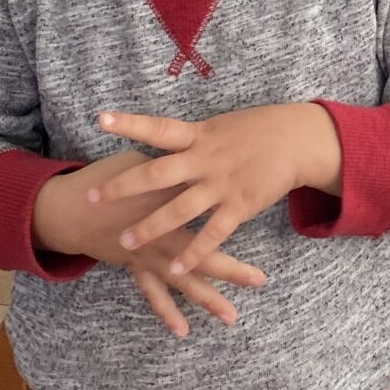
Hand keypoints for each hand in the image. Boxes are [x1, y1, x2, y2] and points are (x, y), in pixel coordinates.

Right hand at [31, 152, 265, 338]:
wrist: (68, 207)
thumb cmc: (104, 177)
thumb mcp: (139, 162)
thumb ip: (170, 169)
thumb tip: (197, 164)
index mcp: (166, 201)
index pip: (205, 205)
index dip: (233, 207)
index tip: (259, 215)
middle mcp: (160, 234)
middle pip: (199, 253)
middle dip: (230, 269)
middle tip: (259, 281)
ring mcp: (147, 255)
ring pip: (181, 281)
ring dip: (206, 299)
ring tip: (230, 316)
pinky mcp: (135, 267)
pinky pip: (153, 294)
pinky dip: (166, 312)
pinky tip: (181, 330)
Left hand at [91, 104, 342, 262]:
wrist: (297, 140)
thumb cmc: (257, 130)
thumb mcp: (221, 126)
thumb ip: (193, 138)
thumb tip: (164, 138)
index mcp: (199, 135)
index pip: (158, 128)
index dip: (129, 123)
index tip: (100, 120)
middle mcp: (205, 159)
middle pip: (156, 174)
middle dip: (123, 187)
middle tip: (92, 198)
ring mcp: (221, 184)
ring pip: (179, 210)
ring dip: (150, 228)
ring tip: (124, 243)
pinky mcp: (239, 206)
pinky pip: (212, 234)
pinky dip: (194, 252)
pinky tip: (177, 268)